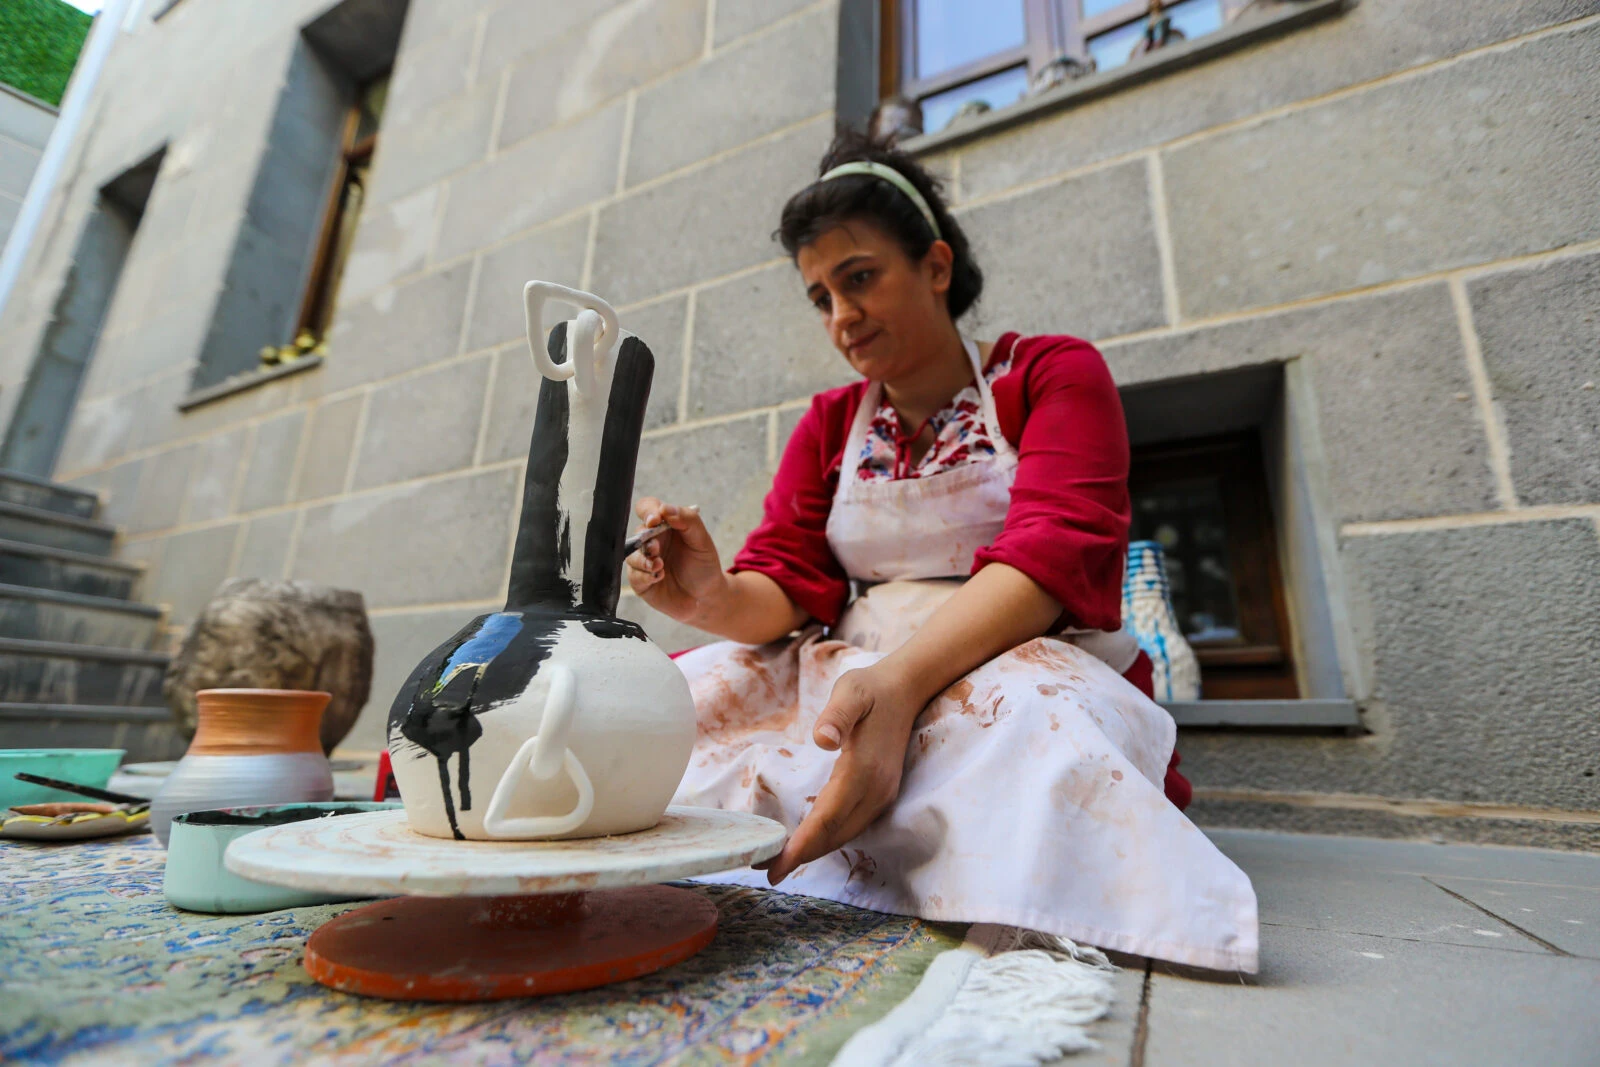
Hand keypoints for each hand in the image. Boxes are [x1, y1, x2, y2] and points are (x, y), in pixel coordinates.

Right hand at [627, 498, 726, 624]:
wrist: (706, 596)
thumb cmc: (704, 565)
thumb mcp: (702, 540)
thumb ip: (688, 520)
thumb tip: (666, 508)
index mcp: (665, 526)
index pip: (647, 508)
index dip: (647, 511)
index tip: (655, 520)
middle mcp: (651, 541)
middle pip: (637, 532)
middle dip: (645, 539)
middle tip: (656, 548)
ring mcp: (644, 561)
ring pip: (631, 554)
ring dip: (643, 559)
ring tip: (660, 566)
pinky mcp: (641, 581)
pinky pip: (634, 575)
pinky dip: (645, 576)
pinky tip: (659, 577)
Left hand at [759, 663, 921, 884]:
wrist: (906, 690)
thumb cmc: (870, 689)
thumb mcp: (850, 692)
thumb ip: (836, 715)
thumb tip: (822, 740)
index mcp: (863, 771)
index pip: (827, 819)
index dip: (801, 846)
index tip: (774, 866)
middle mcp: (875, 791)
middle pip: (834, 835)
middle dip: (801, 857)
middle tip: (764, 870)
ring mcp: (881, 794)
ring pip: (844, 834)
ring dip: (814, 850)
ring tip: (780, 861)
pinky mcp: (881, 793)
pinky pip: (851, 825)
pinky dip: (828, 838)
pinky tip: (809, 840)